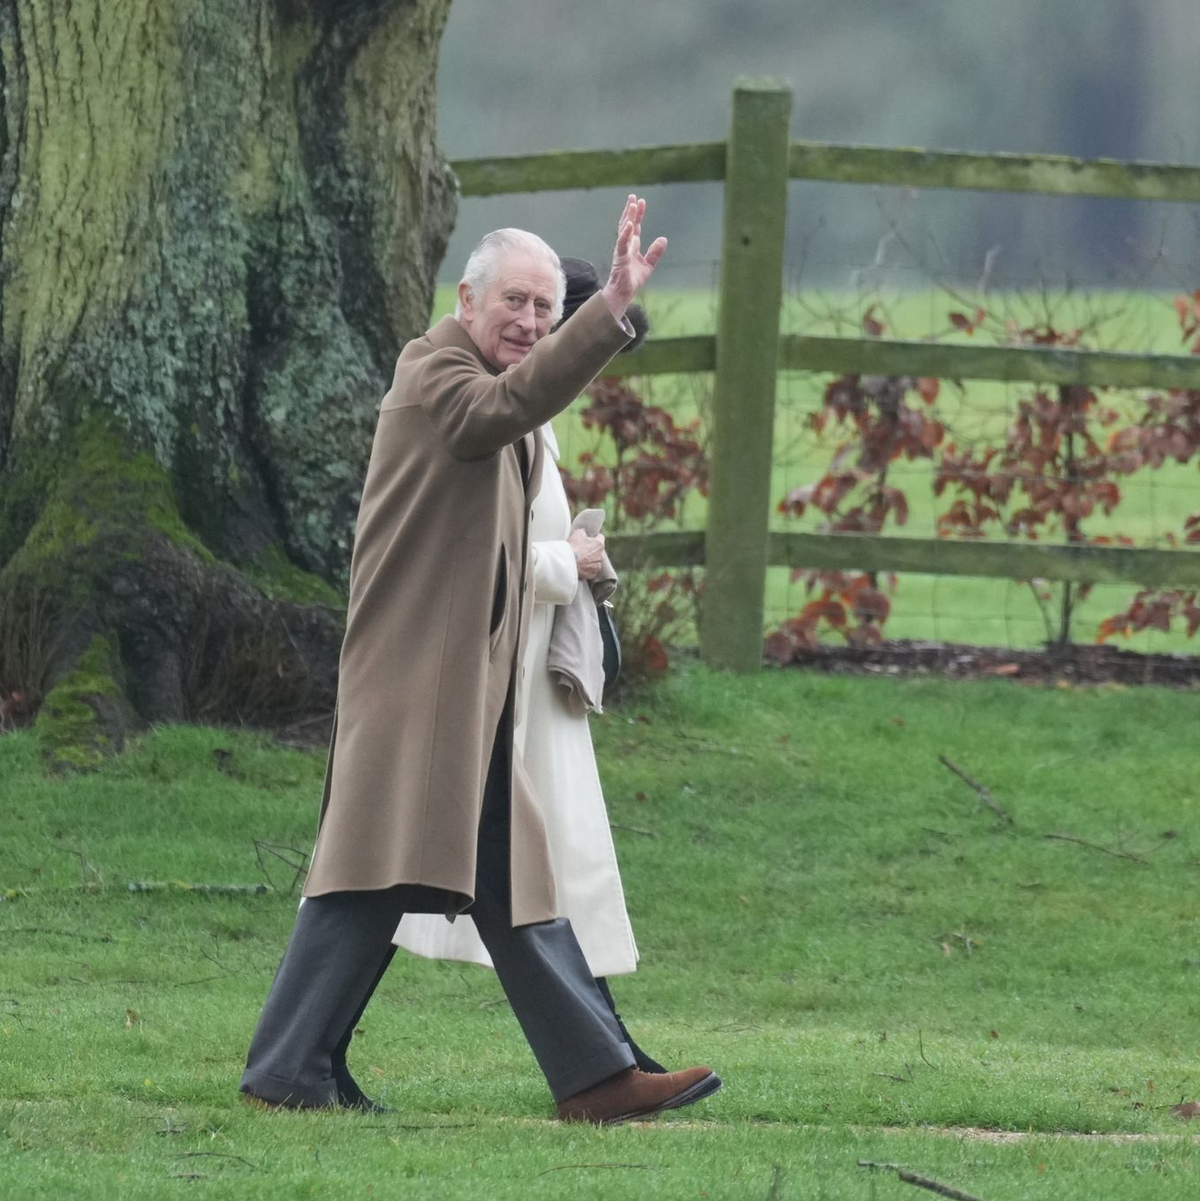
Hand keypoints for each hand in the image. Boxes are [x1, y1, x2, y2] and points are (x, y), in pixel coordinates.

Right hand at [568, 528, 605, 579]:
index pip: (600, 537)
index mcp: (599, 544)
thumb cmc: (573, 547)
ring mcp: (597, 565)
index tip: (589, 538)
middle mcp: (601, 555)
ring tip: (580, 559)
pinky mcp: (593, 574)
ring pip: (595, 561)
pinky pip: (591, 570)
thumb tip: (584, 531)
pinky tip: (580, 566)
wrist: (568, 562)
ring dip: (590, 560)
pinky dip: (587, 568)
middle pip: (598, 550)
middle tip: (582, 550)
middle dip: (592, 550)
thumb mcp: (578, 533)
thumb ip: (584, 531)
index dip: (594, 537)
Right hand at [600, 194, 666, 319]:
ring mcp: (622, 250)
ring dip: (628, 217)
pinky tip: (629, 225)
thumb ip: (655, 252)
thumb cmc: (632, 280)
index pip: (635, 226)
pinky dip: (625, 234)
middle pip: (628, 224)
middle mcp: (626, 245)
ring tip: (632, 205)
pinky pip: (622, 244)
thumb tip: (664, 239)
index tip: (641, 201)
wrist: (623, 293)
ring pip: (624, 230)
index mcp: (632, 246)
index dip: (638, 214)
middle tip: (633, 197)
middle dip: (631, 210)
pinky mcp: (620, 258)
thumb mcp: (648, 265)